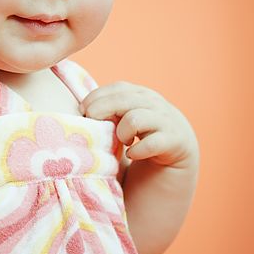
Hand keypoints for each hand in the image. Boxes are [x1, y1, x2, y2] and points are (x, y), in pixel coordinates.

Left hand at [79, 82, 196, 168]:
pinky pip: (152, 143)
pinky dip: (138, 150)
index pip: (116, 88)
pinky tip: (133, 154)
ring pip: (135, 118)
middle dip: (100, 112)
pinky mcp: (175, 142)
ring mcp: (167, 121)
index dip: (95, 99)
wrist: (174, 166)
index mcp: (141, 95)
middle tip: (94, 128)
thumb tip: (78, 110)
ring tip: (122, 142)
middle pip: (122, 99)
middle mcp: (155, 104)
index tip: (83, 116)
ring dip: (122, 132)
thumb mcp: (123, 123)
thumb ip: (108, 114)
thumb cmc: (139, 143)